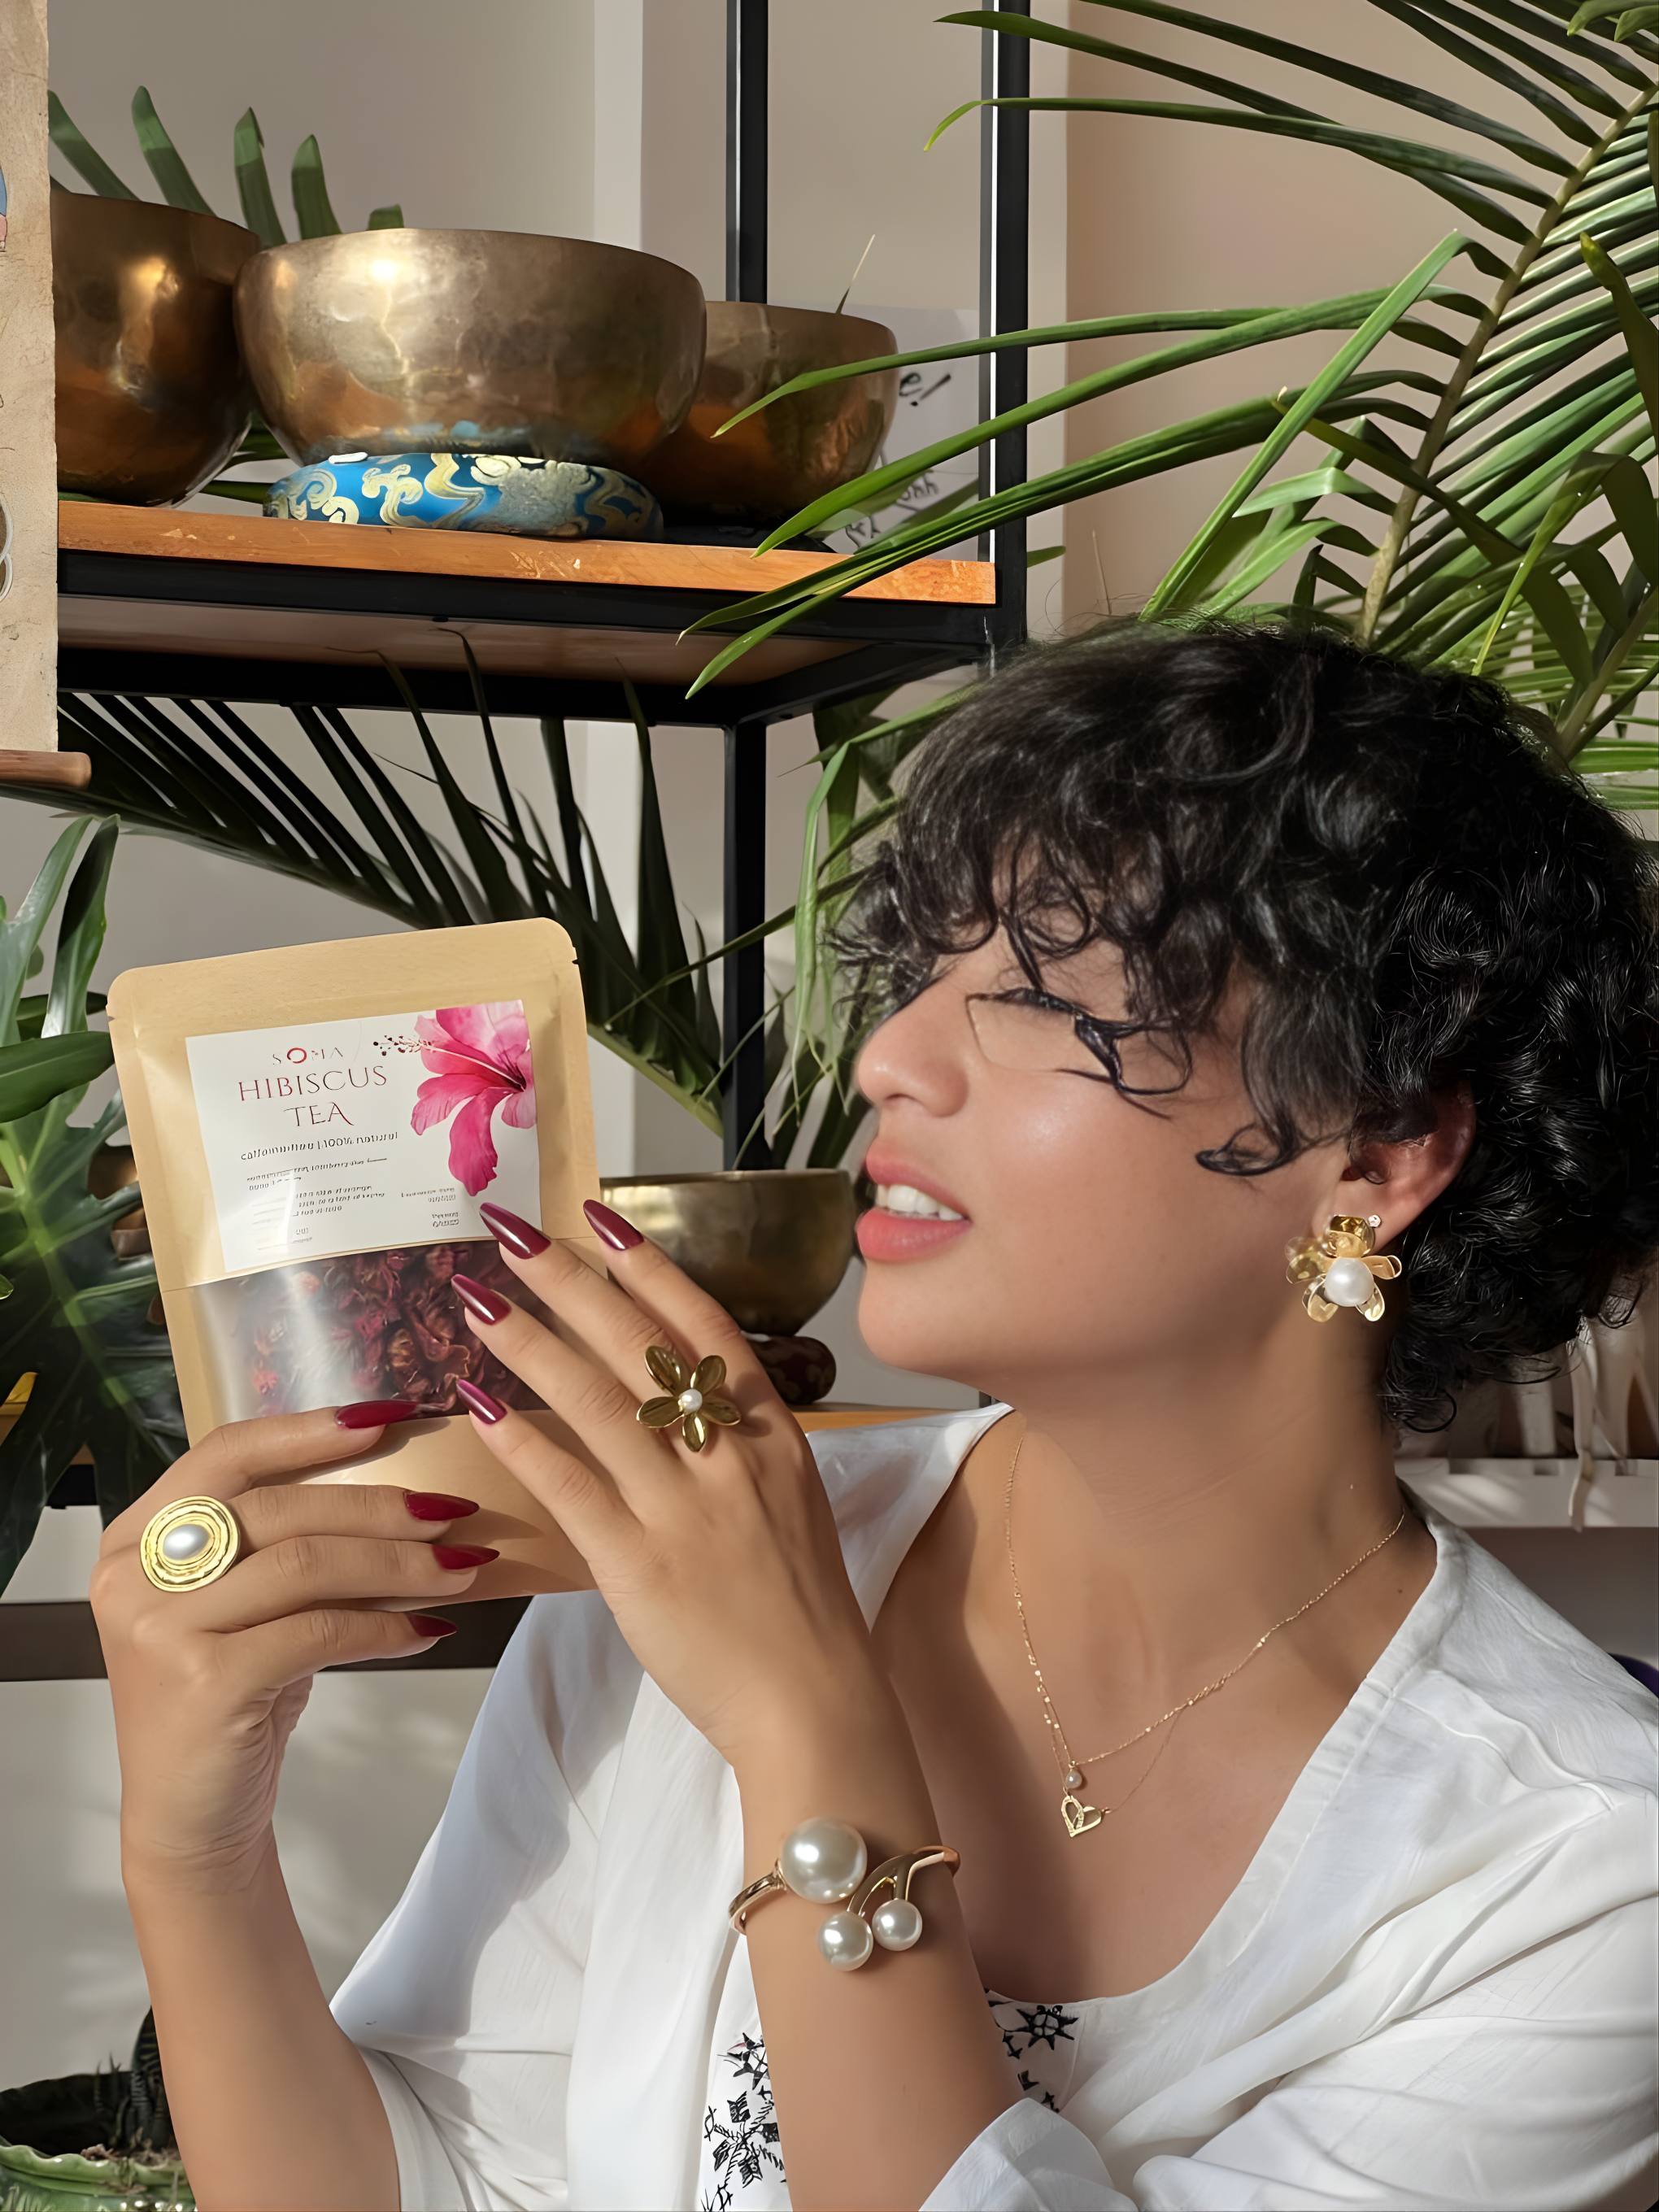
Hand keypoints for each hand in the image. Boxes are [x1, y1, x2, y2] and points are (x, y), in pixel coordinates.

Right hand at [91, 1408, 491, 1892]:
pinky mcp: (204, 1681)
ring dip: (400, 1563)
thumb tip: (405, 1488)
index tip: (391, 1416)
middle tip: (456, 1511)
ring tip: (463, 1568)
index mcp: (137, 1535)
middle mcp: (134, 1573)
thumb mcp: (244, 1604)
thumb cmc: (231, 1692)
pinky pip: (318, 1632)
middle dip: (381, 1507)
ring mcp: (163, 1628)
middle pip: (281, 1509)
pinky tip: (426, 1628)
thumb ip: (285, 1542)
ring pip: (307, 1565)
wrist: (191, 1817)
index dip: (311, 1429)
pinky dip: (384, 1625)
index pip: (228, 1452)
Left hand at [451, 1200, 889, 1773]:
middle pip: (642, 1347)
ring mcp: (686, 1510)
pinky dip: (523, 1440)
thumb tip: (685, 1401)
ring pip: (599, 1403)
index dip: (647, 1268)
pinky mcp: (641, 1566)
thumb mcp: (790, 1506)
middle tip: (511, 1235)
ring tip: (476, 1300)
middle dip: (571, 1283)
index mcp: (774, 1437)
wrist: (815, 1703)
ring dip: (531, 1343)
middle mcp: (731, 1458)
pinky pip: (572, 1487)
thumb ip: (739, 1449)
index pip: (706, 1327)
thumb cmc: (802, 1610)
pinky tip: (479, 1404)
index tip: (596, 1219)